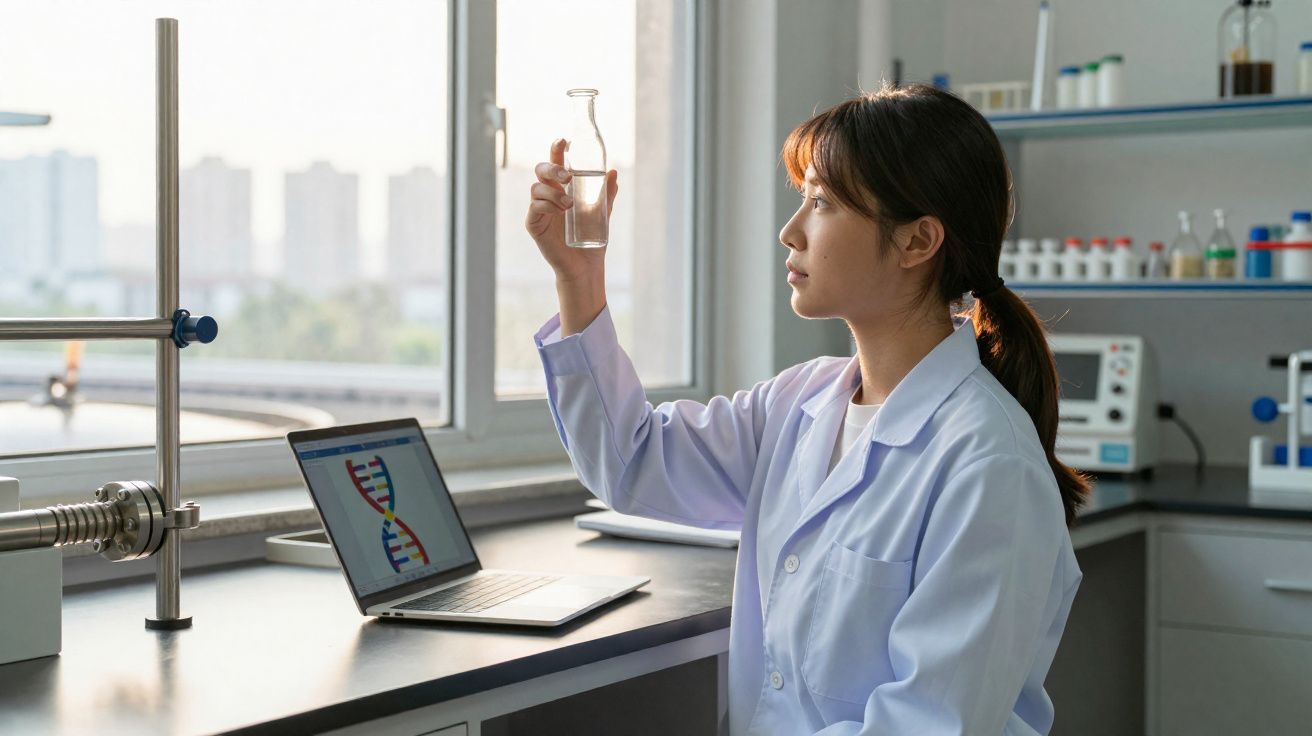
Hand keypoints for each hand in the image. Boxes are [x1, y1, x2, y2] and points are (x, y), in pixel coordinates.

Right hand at [524, 138, 618, 281]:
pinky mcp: (534, 225)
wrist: (585, 265)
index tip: (563, 141)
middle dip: (552, 168)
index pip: (556, 163)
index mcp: (562, 187)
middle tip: (567, 176)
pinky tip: (559, 211)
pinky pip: (534, 208)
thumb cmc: (592, 237)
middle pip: (541, 170)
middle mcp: (548, 195)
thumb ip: (606, 193)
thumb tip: (613, 172)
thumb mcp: (603, 212)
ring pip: (536, 189)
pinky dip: (546, 206)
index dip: (556, 150)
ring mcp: (539, 209)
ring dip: (553, 192)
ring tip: (570, 204)